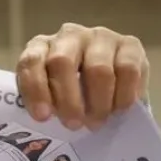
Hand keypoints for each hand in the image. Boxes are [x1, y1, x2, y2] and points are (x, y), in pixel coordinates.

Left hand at [16, 23, 148, 130]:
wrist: (108, 89)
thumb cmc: (70, 96)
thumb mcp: (50, 99)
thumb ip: (45, 104)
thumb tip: (49, 119)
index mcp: (41, 47)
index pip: (31, 61)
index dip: (35, 89)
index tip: (43, 117)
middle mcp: (69, 36)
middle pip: (62, 62)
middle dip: (68, 99)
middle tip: (74, 124)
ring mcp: (100, 36)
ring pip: (98, 68)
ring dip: (98, 102)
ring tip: (96, 121)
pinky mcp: (130, 44)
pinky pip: (128, 70)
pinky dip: (123, 96)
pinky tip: (118, 109)